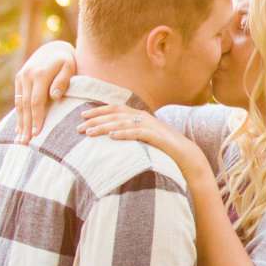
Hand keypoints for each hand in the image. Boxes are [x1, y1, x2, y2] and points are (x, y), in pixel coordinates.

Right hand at [13, 41, 78, 140]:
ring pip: (19, 104)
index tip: (38, 133)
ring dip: (20, 123)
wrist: (52, 48)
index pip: (36, 101)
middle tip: (25, 143)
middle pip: (25, 105)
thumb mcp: (69, 67)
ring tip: (20, 139)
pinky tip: (19, 127)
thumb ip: (63, 81)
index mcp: (39, 74)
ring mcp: (21, 78)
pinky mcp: (18, 79)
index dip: (36, 118)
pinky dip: (18, 114)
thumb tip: (55, 96)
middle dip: (25, 125)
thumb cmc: (66, 61)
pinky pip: (17, 100)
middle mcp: (26, 76)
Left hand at [77, 106, 199, 171]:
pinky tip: (112, 136)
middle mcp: (144, 117)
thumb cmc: (163, 150)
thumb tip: (110, 136)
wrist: (187, 156)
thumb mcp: (143, 139)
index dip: (98, 111)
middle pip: (115, 114)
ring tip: (89, 133)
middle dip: (95, 120)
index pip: (115, 109)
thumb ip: (130, 133)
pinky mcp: (156, 137)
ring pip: (123, 123)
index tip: (82, 116)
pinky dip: (124, 133)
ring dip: (104, 127)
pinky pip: (137, 133)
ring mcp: (151, 126)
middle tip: (78, 128)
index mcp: (140, 116)